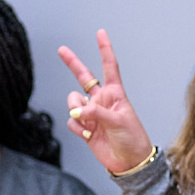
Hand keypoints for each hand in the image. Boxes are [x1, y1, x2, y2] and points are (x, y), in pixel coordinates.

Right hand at [59, 30, 156, 174]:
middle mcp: (101, 100)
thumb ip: (96, 113)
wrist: (129, 162)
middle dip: (72, 63)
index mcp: (115, 94)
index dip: (104, 49)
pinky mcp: (85, 128)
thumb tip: (77, 111)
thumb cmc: (132, 138)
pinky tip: (89, 135)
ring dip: (76, 111)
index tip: (100, 33)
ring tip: (88, 123)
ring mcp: (92, 114)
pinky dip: (78, 128)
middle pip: (84, 77)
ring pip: (73, 103)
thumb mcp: (118, 121)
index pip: (108, 67)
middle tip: (62, 49)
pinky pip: (72, 121)